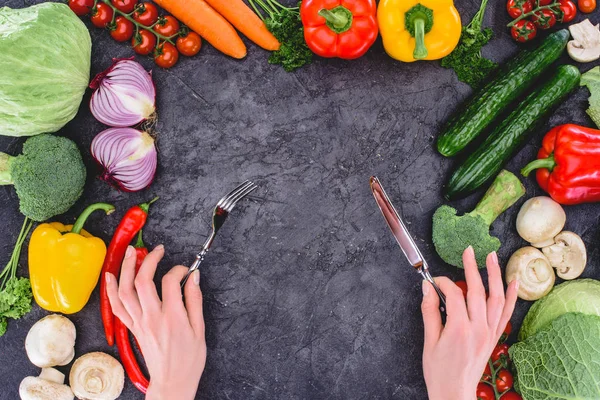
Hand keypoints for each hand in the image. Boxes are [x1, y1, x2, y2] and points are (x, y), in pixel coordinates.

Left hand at [105, 245, 206, 399]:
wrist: (173, 381)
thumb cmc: (189, 358)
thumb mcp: (200, 329)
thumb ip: (195, 300)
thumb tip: (194, 277)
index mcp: (172, 316)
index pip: (171, 281)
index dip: (179, 269)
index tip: (186, 270)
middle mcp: (152, 317)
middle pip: (143, 281)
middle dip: (149, 260)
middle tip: (157, 250)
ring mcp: (139, 323)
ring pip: (125, 291)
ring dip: (126, 269)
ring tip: (131, 252)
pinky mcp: (132, 328)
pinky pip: (117, 306)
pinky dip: (111, 290)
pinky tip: (110, 276)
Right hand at [421, 247, 517, 399]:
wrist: (454, 393)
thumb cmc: (439, 371)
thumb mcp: (429, 341)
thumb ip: (429, 311)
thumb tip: (427, 288)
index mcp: (459, 328)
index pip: (454, 294)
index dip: (443, 283)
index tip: (433, 281)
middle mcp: (478, 328)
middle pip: (477, 291)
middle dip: (472, 268)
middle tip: (469, 250)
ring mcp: (489, 333)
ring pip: (496, 298)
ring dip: (495, 276)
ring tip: (492, 257)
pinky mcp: (494, 337)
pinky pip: (505, 313)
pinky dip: (511, 297)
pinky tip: (513, 282)